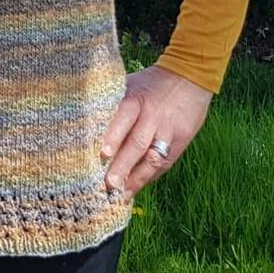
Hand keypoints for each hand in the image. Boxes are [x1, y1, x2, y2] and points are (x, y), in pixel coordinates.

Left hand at [100, 64, 213, 201]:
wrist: (190, 77)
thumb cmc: (150, 82)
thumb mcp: (130, 83)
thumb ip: (112, 100)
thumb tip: (83, 115)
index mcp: (137, 100)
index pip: (124, 119)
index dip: (114, 136)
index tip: (102, 154)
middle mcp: (153, 117)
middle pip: (137, 144)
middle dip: (122, 165)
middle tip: (108, 184)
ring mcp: (168, 131)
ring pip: (152, 158)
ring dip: (136, 178)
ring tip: (120, 195)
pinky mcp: (181, 141)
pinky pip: (165, 163)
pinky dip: (150, 177)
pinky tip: (136, 188)